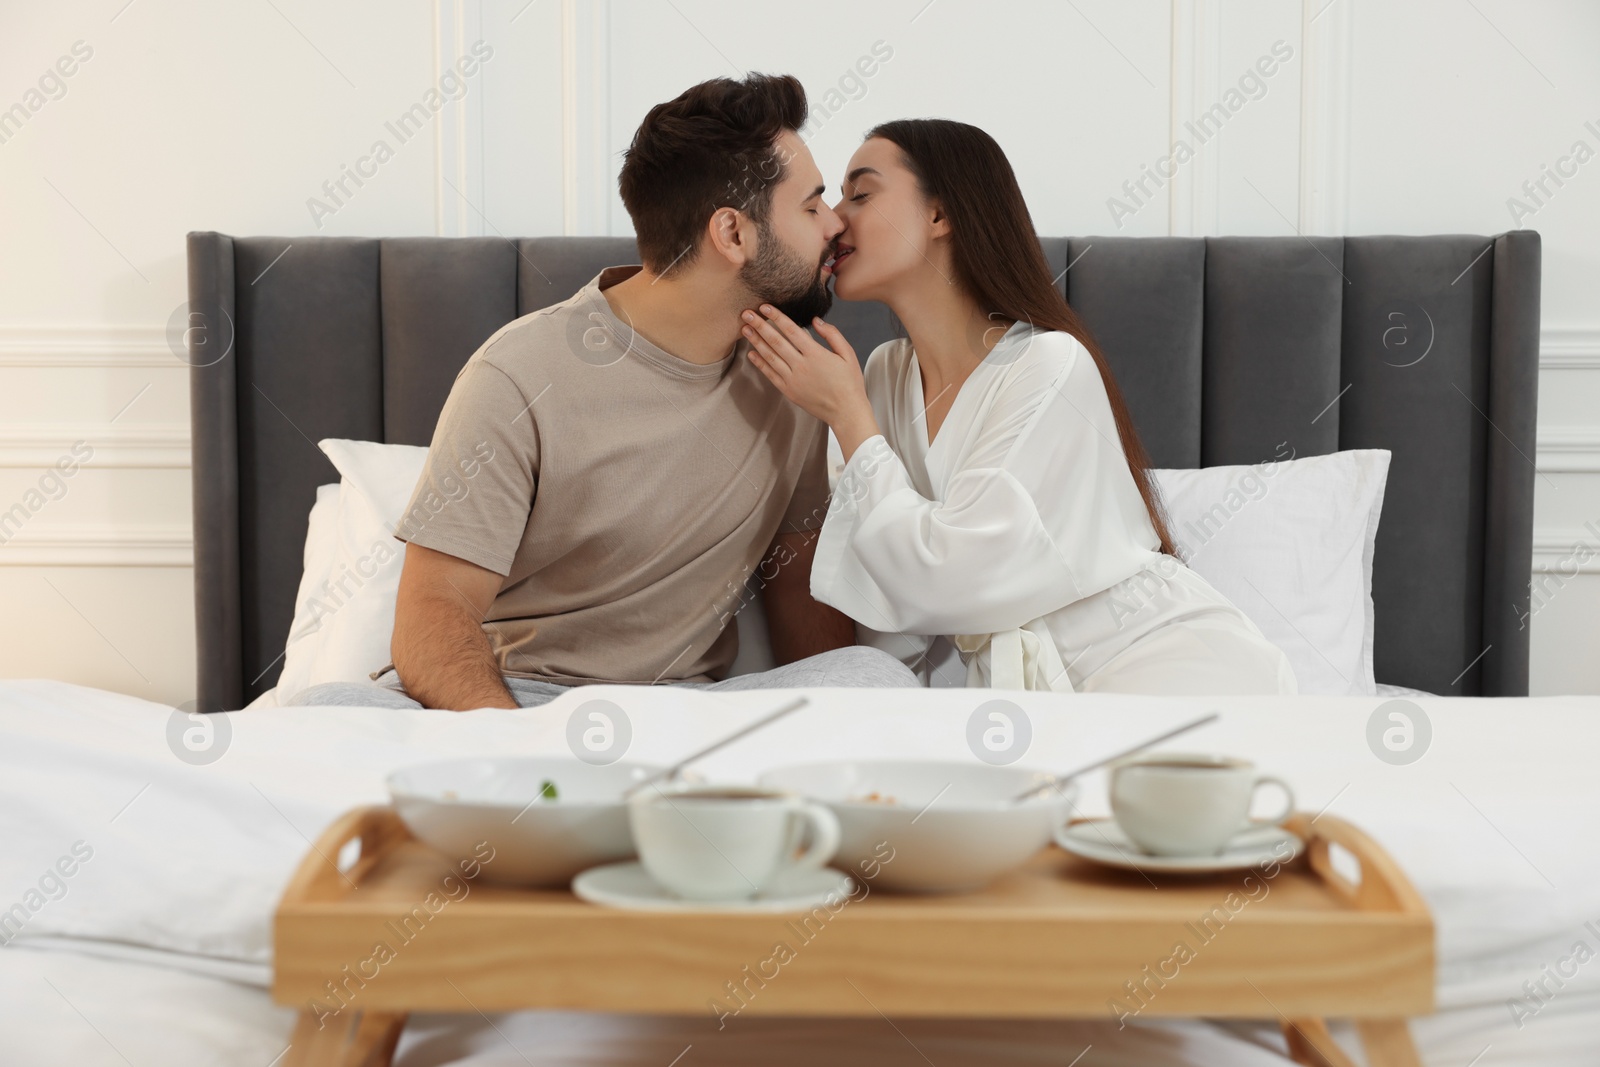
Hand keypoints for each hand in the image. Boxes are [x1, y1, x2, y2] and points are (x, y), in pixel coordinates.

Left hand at [741, 305, 869, 427]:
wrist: (846, 412)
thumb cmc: (850, 382)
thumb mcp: (848, 354)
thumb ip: (832, 335)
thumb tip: (815, 320)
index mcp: (816, 354)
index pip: (792, 330)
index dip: (777, 317)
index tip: (765, 307)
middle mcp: (801, 366)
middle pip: (776, 341)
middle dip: (760, 325)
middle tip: (747, 313)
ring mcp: (793, 380)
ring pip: (770, 356)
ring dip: (756, 341)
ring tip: (744, 329)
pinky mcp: (789, 391)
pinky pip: (770, 374)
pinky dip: (760, 363)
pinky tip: (751, 353)